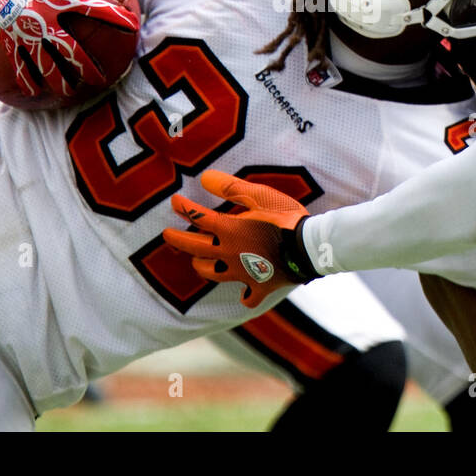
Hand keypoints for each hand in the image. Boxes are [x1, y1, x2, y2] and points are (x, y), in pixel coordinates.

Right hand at [0, 0, 132, 99]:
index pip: (93, 8)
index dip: (115, 16)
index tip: (133, 24)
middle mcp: (42, 21)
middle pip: (72, 52)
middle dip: (90, 67)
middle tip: (105, 78)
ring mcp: (24, 35)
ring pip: (46, 67)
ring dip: (62, 82)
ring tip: (73, 91)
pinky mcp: (7, 41)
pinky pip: (19, 67)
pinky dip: (28, 82)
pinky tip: (36, 94)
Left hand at [163, 170, 319, 307]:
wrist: (308, 247)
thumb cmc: (284, 217)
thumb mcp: (259, 195)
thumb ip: (230, 187)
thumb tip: (204, 178)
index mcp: (228, 230)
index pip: (198, 217)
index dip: (184, 208)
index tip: (175, 202)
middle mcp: (228, 254)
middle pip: (195, 248)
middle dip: (177, 239)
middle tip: (167, 234)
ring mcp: (242, 273)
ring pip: (212, 273)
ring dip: (201, 265)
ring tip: (198, 260)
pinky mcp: (259, 286)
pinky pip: (248, 297)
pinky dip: (245, 295)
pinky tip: (243, 293)